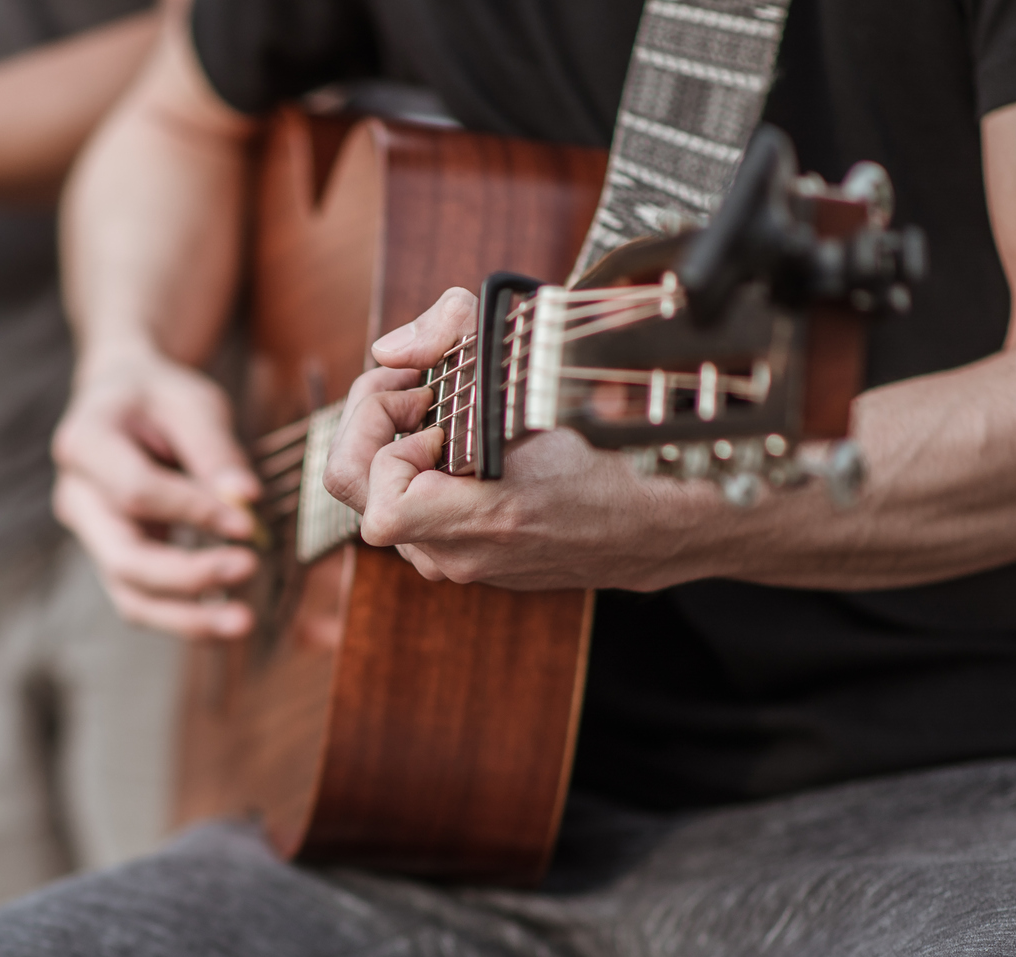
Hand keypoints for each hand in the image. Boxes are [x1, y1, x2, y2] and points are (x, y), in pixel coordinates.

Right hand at [52, 346, 262, 638]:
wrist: (122, 401)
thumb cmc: (157, 396)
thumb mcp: (189, 402)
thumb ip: (215, 449)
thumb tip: (246, 500)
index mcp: (82, 444)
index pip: (136, 492)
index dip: (192, 511)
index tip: (248, 521)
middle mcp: (76, 498)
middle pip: (123, 558)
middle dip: (187, 576)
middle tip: (247, 569)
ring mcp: (91, 536)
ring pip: (129, 596)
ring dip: (186, 617)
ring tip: (242, 623)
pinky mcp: (115, 559)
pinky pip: (145, 600)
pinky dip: (186, 616)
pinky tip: (228, 619)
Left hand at [323, 288, 726, 591]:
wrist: (661, 518)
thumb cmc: (610, 441)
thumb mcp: (543, 364)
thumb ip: (456, 333)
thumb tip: (392, 348)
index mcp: (482, 518)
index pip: (379, 503)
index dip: (386, 438)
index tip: (428, 401)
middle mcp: (458, 554)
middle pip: (355, 493)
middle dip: (371, 424)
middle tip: (413, 387)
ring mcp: (457, 564)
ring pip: (376, 501)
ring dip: (392, 445)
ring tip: (438, 409)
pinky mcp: (463, 562)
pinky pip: (407, 514)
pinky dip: (414, 471)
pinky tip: (453, 442)